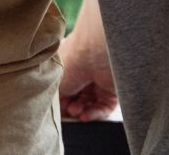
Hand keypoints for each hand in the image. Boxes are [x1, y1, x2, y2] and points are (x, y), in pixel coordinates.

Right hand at [58, 0, 116, 121]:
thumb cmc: (71, 62)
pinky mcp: (112, 91)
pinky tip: (85, 116)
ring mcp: (99, 82)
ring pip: (90, 104)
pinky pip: (103, 108)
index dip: (61, 99)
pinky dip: (94, 114)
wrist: (95, 54)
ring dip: (82, 111)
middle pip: (78, 98)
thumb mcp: (56, 82)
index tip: (56, 106)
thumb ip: (57, 96)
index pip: (65, 87)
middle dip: (72, 106)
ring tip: (76, 112)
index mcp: (71, 66)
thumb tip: (60, 106)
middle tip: (69, 109)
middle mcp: (85, 73)